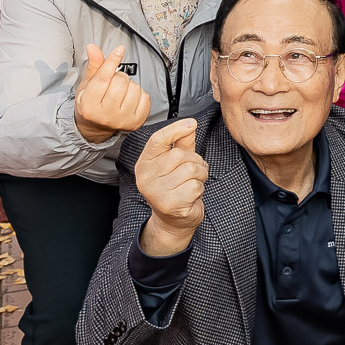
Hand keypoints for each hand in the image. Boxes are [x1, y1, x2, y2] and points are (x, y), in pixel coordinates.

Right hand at [75, 42, 152, 143]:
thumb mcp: (87, 85)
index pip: (103, 78)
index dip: (112, 61)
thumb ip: (94, 66)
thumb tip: (92, 47)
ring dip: (129, 85)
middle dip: (118, 76)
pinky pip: (145, 97)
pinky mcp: (136, 123)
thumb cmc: (91, 103)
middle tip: (112, 83)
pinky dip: (139, 94)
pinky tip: (129, 99)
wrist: (96, 127)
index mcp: (89, 105)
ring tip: (120, 92)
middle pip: (121, 81)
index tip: (119, 49)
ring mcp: (122, 120)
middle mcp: (106, 115)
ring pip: (135, 88)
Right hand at [134, 118, 207, 252]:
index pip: (157, 140)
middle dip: (195, 161)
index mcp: (145, 164)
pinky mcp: (170, 204)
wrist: (173, 220)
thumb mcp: (178, 163)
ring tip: (194, 182)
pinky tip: (192, 195)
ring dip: (200, 175)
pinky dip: (200, 188)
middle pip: (179, 155)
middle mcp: (145, 177)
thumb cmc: (176, 188)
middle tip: (195, 171)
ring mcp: (156, 192)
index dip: (175, 129)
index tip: (192, 123)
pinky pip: (195, 186)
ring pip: (190, 170)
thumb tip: (190, 124)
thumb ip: (183, 143)